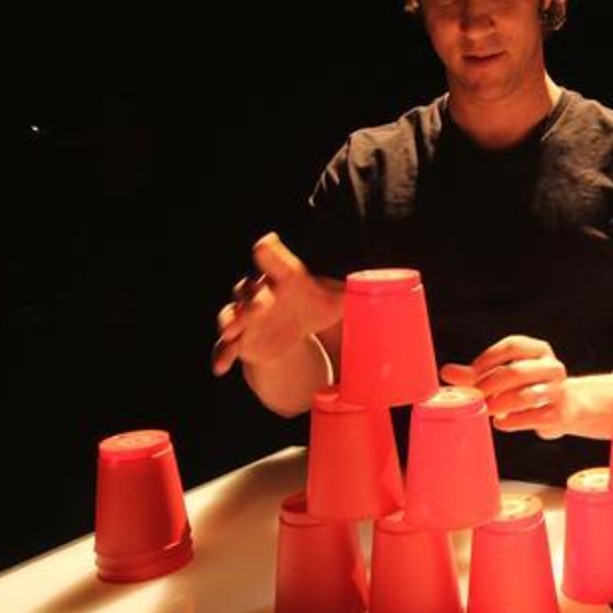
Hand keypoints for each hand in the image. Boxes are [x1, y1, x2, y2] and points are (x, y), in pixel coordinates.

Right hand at [211, 232, 342, 375]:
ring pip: (232, 314)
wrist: (295, 327)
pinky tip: (220, 368)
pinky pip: (225, 345)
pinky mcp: (241, 338)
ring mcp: (247, 316)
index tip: (265, 244)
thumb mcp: (336, 302)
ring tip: (232, 331)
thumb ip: (352, 295)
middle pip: (251, 291)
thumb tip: (392, 289)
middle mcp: (262, 293)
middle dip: (253, 299)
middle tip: (260, 307)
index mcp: (285, 279)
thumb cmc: (315, 306)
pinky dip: (221, 354)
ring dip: (231, 321)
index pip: (277, 262)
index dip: (271, 253)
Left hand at [441, 335, 602, 439]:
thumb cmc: (528, 387)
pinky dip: (510, 421)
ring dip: (498, 404)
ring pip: (524, 396)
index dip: (488, 359)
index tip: (470, 373)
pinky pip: (529, 418)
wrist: (568, 408)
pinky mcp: (558, 414)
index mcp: (539, 350)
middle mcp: (552, 367)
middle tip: (474, 396)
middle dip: (489, 385)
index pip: (513, 346)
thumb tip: (446, 372)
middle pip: (516, 371)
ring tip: (485, 410)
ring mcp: (558, 391)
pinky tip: (501, 422)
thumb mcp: (506, 375)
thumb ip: (475, 374)